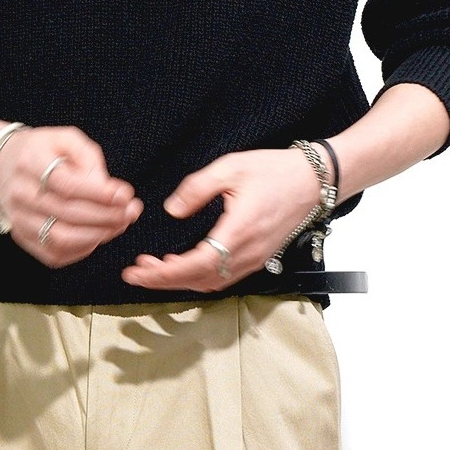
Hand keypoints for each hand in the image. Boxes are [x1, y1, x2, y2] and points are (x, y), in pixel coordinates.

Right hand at [0, 125, 142, 267]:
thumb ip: (90, 159)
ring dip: (98, 235)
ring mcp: (18, 219)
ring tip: (120, 224)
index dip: (99, 193)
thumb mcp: (66, 139)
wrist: (2, 165)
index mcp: (30, 162)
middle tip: (131, 211)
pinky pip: (54, 254)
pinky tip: (98, 235)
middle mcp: (20, 193)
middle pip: (67, 213)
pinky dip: (82, 249)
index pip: (66, 184)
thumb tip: (109, 191)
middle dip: (106, 216)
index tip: (126, 194)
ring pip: (61, 238)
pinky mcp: (21, 237)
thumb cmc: (43, 150)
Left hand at [120, 149, 320, 292]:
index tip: (138, 272)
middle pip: (199, 279)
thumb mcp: (231, 167)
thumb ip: (197, 188)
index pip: (195, 265)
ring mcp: (255, 258)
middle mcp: (248, 252)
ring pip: (211, 281)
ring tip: (153, 268)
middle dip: (163, 280)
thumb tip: (172, 209)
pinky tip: (184, 264)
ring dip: (180, 279)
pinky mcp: (259, 256)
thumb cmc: (275, 171)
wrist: (314, 180)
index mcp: (238, 231)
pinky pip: (224, 276)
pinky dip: (199, 275)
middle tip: (135, 274)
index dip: (164, 273)